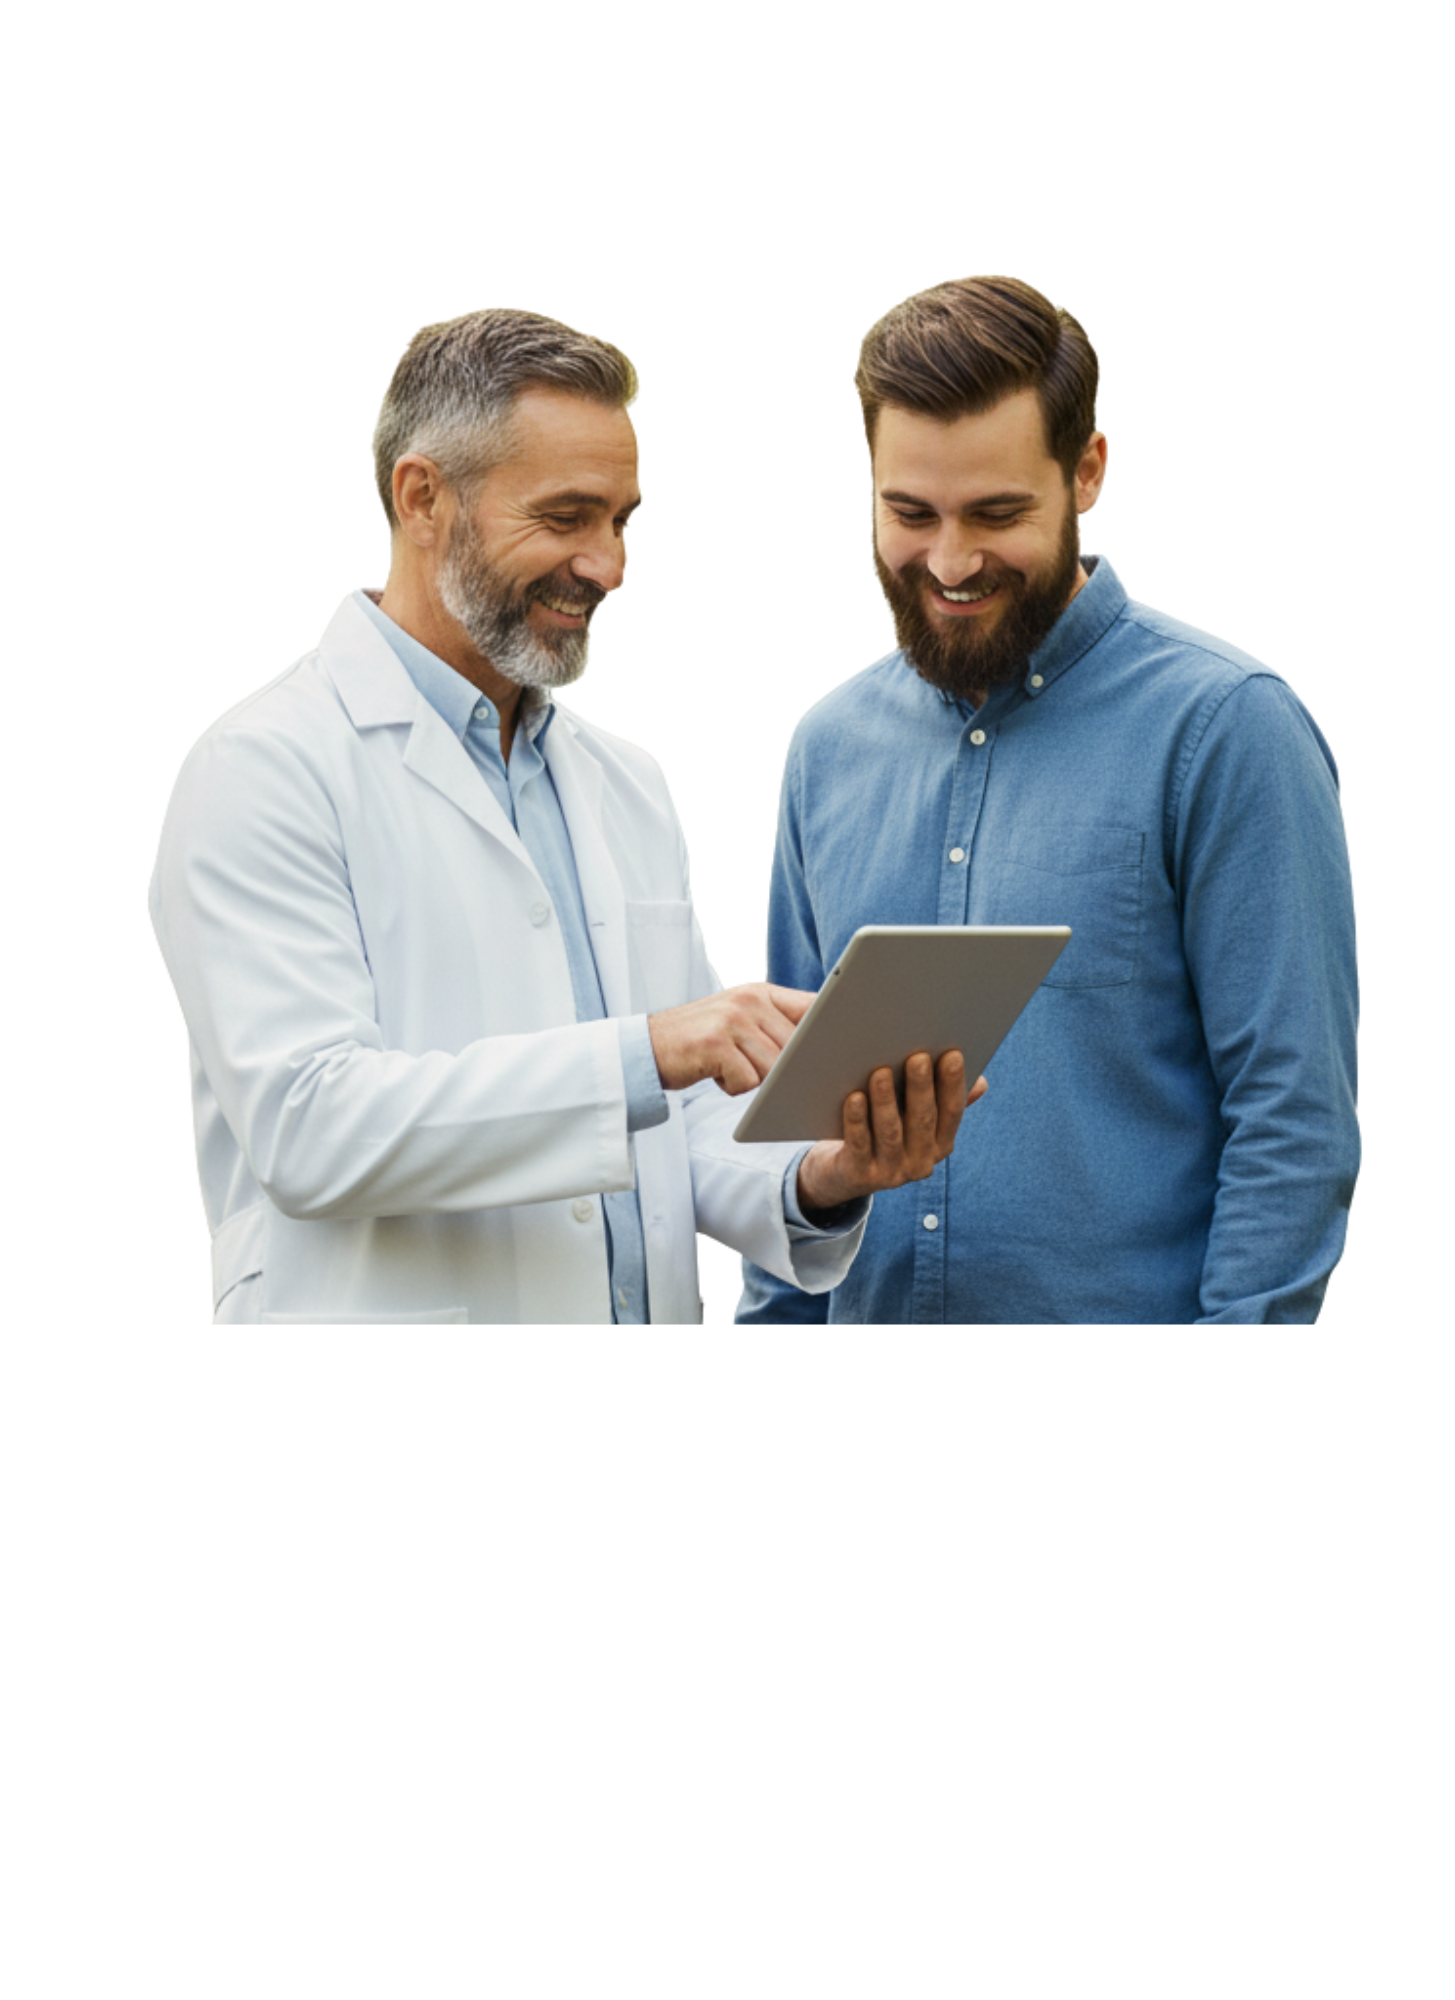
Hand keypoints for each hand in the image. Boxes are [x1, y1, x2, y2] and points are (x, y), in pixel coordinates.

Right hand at [648, 980, 818, 1093]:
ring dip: (754, 1079)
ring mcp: (731, 1020)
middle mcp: (748, 999)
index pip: (811, 1007)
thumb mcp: (738, 1020)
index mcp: (759, 992)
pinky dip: (733, 1087)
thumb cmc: (700, 1042)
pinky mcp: (715, 1044)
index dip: (829, 1029)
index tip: (844, 1046)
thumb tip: (821, 1048)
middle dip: (785, 1069)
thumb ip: (773, 1024)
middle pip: (795, 1046)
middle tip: (757, 1070)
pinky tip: (715, 1073)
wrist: (646, 1048)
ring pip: (773, 1066)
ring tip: (729, 1067)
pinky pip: (748, 1080)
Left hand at [797, 1051, 987, 1211]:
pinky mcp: (860, 1175)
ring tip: (881, 1072)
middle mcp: (921, 1162)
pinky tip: (854, 1097)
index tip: (953, 1054)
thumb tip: (981, 1082)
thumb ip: (943, 1100)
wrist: (844, 1175)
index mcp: (941, 1144)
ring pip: (890, 1132)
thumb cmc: (885, 1133)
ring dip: (886, 1101)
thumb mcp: (915, 1120)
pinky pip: (859, 1144)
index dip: (954, 1084)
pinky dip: (857, 1120)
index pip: (952, 1111)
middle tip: (917, 1057)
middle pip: (922, 1120)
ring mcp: (891, 1172)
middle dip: (921, 1087)